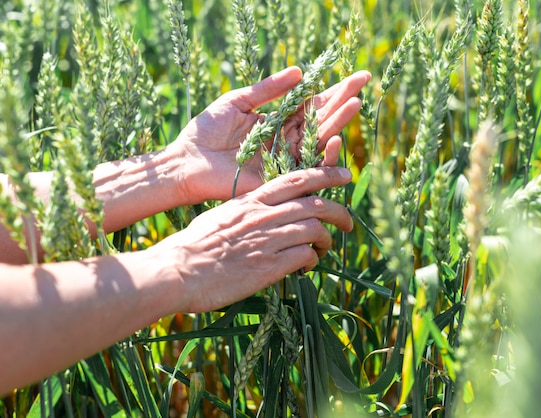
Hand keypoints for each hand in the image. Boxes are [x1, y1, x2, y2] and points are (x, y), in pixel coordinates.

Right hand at [151, 166, 352, 312]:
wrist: (178, 270)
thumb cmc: (192, 246)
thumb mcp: (220, 217)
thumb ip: (245, 213)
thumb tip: (259, 216)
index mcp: (251, 200)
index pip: (297, 179)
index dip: (325, 174)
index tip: (344, 175)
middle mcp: (263, 214)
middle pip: (315, 203)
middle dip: (339, 211)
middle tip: (348, 222)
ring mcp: (267, 238)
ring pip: (315, 229)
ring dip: (326, 239)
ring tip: (325, 248)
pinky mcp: (269, 265)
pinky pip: (305, 255)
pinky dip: (313, 259)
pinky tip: (307, 266)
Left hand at [168, 67, 370, 201]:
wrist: (187, 161)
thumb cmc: (206, 129)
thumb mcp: (238, 100)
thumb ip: (269, 89)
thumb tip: (299, 71)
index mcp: (277, 121)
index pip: (312, 104)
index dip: (333, 91)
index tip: (356, 76)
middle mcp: (286, 140)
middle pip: (321, 120)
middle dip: (343, 101)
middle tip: (364, 82)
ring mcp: (285, 159)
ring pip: (319, 141)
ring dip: (338, 123)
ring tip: (355, 103)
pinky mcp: (280, 178)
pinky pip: (307, 167)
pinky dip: (323, 155)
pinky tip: (335, 137)